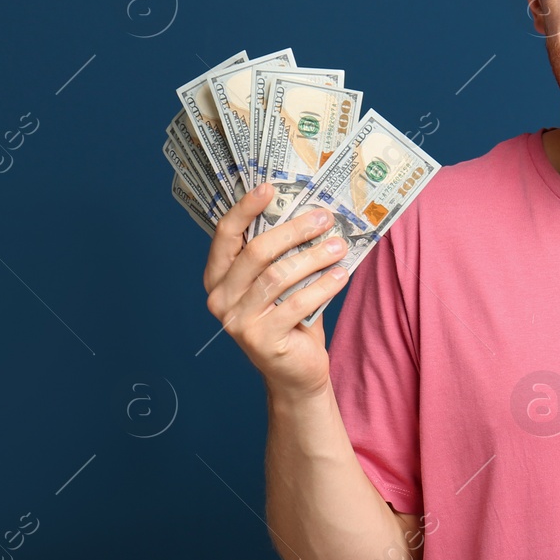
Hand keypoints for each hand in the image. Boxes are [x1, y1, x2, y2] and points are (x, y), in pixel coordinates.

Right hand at [203, 183, 349, 400]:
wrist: (296, 372)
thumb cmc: (290, 319)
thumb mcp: (282, 283)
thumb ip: (285, 254)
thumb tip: (313, 212)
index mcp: (218, 278)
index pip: (226, 235)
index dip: (245, 208)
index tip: (269, 186)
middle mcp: (219, 298)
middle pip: (256, 252)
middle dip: (294, 230)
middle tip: (324, 218)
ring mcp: (236, 321)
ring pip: (278, 276)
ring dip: (313, 257)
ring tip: (339, 246)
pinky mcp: (260, 339)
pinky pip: (296, 302)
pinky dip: (323, 285)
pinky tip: (341, 275)